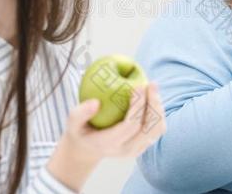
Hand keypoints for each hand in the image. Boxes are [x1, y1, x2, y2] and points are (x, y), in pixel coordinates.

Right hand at [47, 83, 166, 190]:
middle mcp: (126, 149)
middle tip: (151, 83)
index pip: (131, 125)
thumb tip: (96, 102)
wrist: (88, 148)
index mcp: (110, 143)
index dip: (138, 106)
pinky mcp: (143, 145)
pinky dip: (158, 112)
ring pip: (157, 129)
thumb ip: (80, 113)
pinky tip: (152, 97)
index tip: (139, 86)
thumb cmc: (81, 130)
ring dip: (158, 107)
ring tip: (152, 88)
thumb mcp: (73, 122)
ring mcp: (137, 149)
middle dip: (153, 103)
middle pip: (149, 127)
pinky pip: (157, 129)